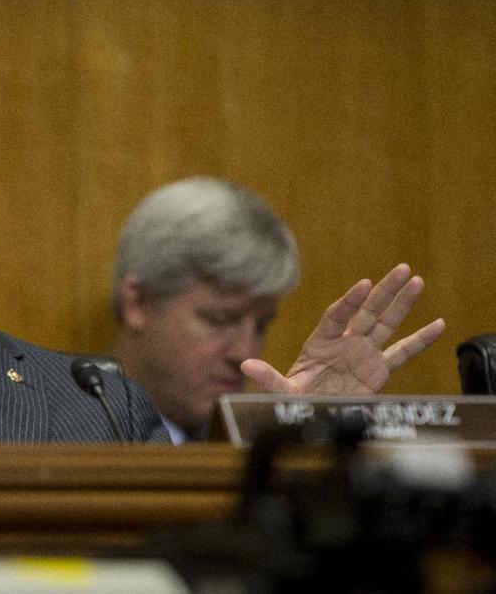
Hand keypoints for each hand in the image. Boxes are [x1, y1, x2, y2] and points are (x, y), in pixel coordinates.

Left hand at [241, 263, 444, 394]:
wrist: (312, 415)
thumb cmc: (296, 400)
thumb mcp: (281, 390)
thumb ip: (268, 377)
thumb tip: (246, 364)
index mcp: (320, 342)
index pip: (337, 316)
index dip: (350, 301)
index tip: (363, 285)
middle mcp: (345, 342)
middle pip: (367, 311)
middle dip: (384, 291)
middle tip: (402, 269)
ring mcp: (363, 353)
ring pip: (386, 324)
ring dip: (402, 304)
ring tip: (417, 281)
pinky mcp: (378, 369)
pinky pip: (402, 352)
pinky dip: (419, 340)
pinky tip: (437, 324)